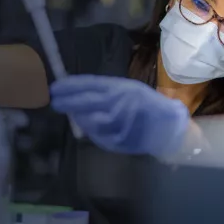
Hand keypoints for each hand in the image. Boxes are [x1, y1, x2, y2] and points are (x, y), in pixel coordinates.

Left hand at [50, 75, 190, 156]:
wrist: (169, 126)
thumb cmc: (148, 105)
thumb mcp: (129, 90)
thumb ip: (107, 92)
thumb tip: (79, 94)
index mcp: (122, 88)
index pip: (91, 85)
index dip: (71, 86)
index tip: (55, 87)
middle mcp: (120, 103)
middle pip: (87, 102)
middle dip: (68, 102)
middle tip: (55, 101)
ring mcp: (120, 122)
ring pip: (90, 121)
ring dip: (80, 118)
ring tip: (75, 114)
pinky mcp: (121, 139)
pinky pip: (99, 136)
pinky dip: (92, 132)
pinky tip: (89, 128)